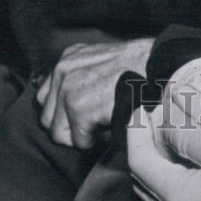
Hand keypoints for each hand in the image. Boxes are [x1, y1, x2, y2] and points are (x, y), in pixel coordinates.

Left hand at [37, 38, 152, 148]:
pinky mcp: (79, 109)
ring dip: (80, 135)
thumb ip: (80, 75)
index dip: (63, 112)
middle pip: (47, 119)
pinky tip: (108, 125)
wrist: (155, 68)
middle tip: (93, 122)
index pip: (45, 98)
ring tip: (101, 124)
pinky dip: (94, 140)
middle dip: (69, 126)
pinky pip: (78, 141)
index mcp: (66, 59)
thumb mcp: (100, 60)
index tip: (82, 115)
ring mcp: (68, 90)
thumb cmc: (136, 66)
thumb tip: (69, 104)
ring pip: (58, 134)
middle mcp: (62, 71)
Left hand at [126, 58, 200, 200]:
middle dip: (146, 148)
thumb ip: (196, 116)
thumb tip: (173, 104)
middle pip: (145, 184)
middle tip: (158, 121)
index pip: (140, 162)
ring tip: (172, 142)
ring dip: (158, 170)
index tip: (143, 109)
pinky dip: (173, 188)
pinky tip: (191, 171)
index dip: (137, 132)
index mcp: (180, 199)